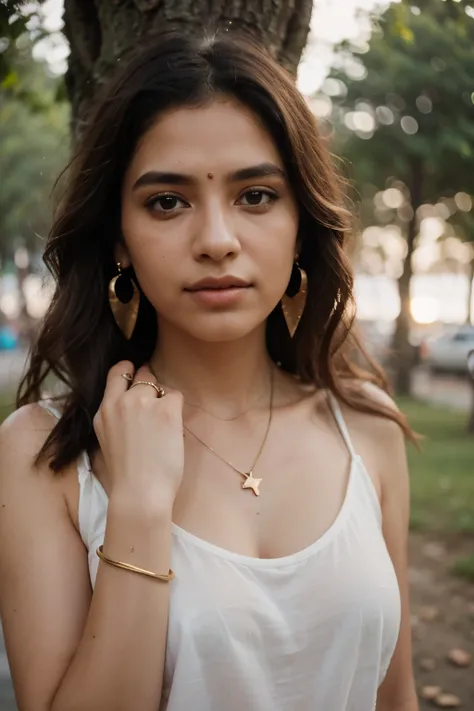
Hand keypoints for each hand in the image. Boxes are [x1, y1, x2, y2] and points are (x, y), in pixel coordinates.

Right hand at [93, 361, 183, 507]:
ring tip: (164, 424)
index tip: (138, 377)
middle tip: (157, 404)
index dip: (130, 371)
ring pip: (158, 383)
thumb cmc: (125, 475)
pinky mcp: (166, 409)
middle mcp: (121, 401)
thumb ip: (115, 418)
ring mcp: (143, 402)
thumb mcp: (107, 440)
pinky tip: (173, 428)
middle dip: (150, 385)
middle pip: (142, 375)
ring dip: (163, 398)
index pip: (117, 373)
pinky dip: (176, 408)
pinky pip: (175, 395)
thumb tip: (131, 407)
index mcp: (104, 411)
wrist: (139, 492)